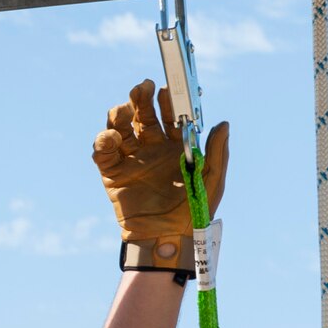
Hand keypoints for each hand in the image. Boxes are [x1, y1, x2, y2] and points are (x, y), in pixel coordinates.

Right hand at [93, 80, 229, 251]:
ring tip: (125, 111)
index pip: (169, 116)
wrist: (167, 239)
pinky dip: (103, 141)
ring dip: (119, 114)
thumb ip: (217, 153)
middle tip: (142, 88)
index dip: (167, 101)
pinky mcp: (112, 174)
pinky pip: (103, 153)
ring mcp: (131, 160)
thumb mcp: (212, 182)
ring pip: (120, 127)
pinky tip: (111, 138)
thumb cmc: (193, 213)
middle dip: (140, 98)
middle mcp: (151, 149)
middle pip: (142, 115)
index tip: (167, 90)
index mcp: (174, 147)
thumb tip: (224, 124)